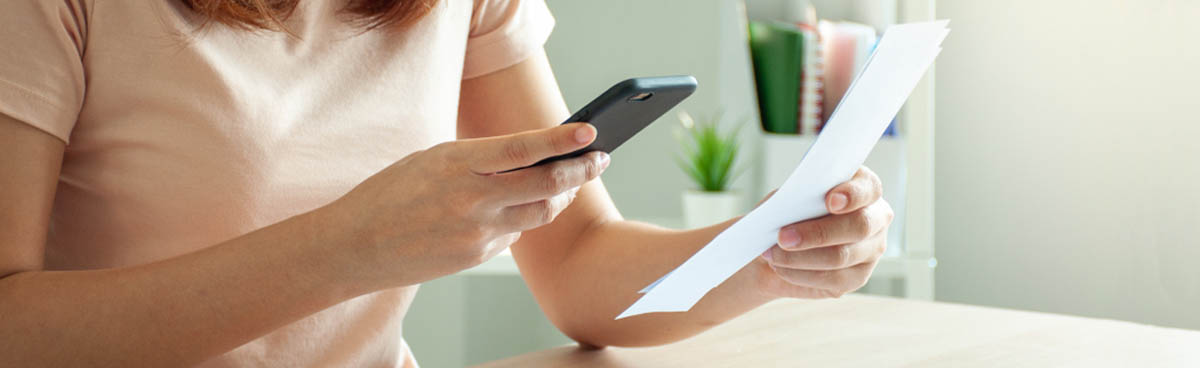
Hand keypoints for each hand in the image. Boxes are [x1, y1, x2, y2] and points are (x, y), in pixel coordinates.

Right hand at [324, 123, 609, 288]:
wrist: (355, 246)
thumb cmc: (391, 194)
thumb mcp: (432, 159)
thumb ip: (480, 159)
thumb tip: (531, 158)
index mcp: (457, 163)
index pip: (522, 149)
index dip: (561, 141)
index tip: (590, 132)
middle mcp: (471, 198)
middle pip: (545, 185)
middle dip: (580, 171)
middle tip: (599, 159)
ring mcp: (476, 232)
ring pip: (540, 213)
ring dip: (560, 196)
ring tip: (570, 182)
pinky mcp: (475, 256)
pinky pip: (514, 233)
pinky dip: (524, 217)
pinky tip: (525, 206)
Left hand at [755, 167, 893, 298]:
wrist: (777, 246)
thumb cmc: (787, 213)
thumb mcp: (788, 197)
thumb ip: (796, 198)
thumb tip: (792, 208)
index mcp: (864, 187)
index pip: (869, 188)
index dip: (853, 194)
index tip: (830, 201)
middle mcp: (876, 217)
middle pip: (859, 226)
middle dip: (818, 232)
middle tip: (784, 237)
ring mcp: (872, 249)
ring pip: (842, 256)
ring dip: (802, 257)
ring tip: (773, 254)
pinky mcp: (858, 276)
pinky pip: (833, 279)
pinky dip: (801, 274)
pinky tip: (782, 268)